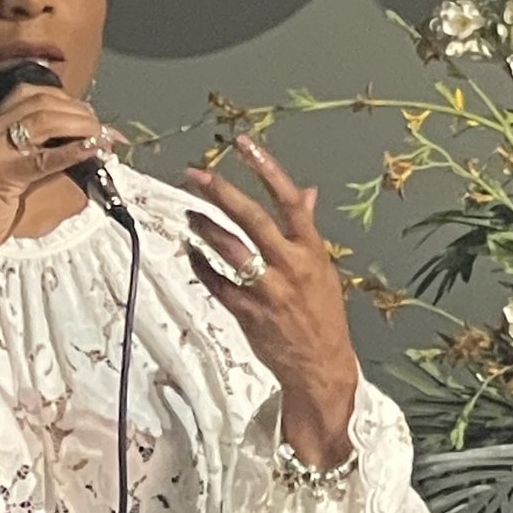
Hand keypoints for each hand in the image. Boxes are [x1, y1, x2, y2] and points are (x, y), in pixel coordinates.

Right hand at [0, 80, 116, 280]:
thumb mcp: (9, 172)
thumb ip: (37, 154)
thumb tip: (79, 146)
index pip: (29, 94)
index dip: (65, 100)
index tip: (88, 115)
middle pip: (39, 102)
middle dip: (77, 111)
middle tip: (100, 127)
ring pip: (42, 121)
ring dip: (78, 126)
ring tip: (99, 136)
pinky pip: (41, 158)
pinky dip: (70, 153)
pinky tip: (90, 152)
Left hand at [181, 138, 359, 466]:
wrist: (322, 367)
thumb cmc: (322, 315)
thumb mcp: (323, 268)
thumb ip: (306, 229)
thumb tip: (306, 193)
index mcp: (311, 251)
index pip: (289, 201)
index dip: (266, 169)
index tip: (244, 145)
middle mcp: (291, 267)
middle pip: (252, 220)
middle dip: (221, 193)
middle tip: (196, 174)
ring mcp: (268, 291)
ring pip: (230, 250)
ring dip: (205, 229)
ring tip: (189, 214)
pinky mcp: (248, 313)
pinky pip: (218, 283)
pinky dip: (202, 265)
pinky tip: (192, 252)